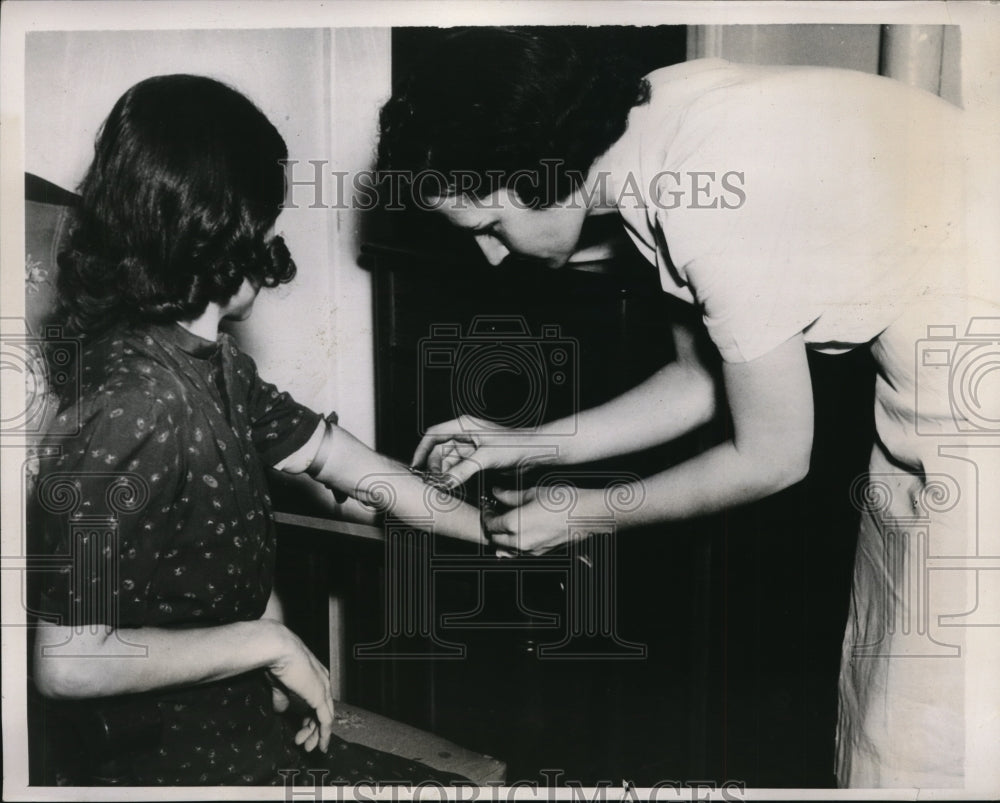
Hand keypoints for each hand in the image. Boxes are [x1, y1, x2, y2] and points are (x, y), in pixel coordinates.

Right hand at [268, 628, 334, 752]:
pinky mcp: (320, 697)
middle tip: (305, 745)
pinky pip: (326, 720)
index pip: (317, 702)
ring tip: (306, 746)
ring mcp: (323, 689)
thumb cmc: (276, 661)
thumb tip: (281, 708)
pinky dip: (323, 734)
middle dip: (314, 730)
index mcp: (315, 677)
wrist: (279, 650)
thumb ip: (282, 697)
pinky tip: (320, 745)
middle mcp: (323, 682)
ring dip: (315, 735)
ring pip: (324, 719)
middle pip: (323, 711)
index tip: (301, 731)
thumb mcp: (279, 683)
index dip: (310, 718)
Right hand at [411, 415, 557, 486]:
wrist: (536, 452)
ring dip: (444, 472)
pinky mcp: (477, 458)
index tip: (416, 465)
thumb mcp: (486, 457)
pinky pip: (459, 467)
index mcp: (464, 425)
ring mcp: (471, 446)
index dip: (422, 449)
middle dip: (434, 465)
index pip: (433, 434)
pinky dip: (454, 475)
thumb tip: (445, 481)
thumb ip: (463, 470)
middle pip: (439, 449)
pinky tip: (452, 485)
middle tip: (432, 481)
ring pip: (448, 460)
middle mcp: (465, 434)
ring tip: (442, 485)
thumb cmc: (516, 445)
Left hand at [484, 485, 600, 554]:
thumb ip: (510, 495)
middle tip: (496, 513)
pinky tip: (524, 528)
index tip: (489, 506)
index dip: (487, 514)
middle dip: (493, 527)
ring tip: (510, 520)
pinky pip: (521, 550)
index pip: (490, 524)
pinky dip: (517, 542)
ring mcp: (531, 550)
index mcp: (514, 524)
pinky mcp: (542, 553)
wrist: (587, 514)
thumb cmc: (564, 501)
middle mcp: (520, 541)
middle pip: (495, 538)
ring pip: (507, 547)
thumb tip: (497, 492)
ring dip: (504, 536)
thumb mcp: (534, 492)